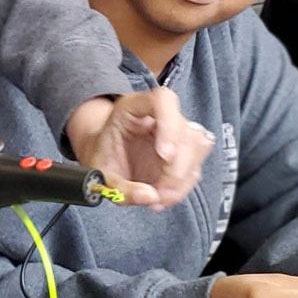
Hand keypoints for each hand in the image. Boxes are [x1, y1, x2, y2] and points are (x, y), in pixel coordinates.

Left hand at [65, 89, 212, 210]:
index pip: (163, 101)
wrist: (104, 158)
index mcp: (134, 107)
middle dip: (176, 167)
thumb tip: (150, 196)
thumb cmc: (102, 156)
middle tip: (159, 191)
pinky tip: (164, 195)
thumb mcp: (101, 174)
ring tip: (159, 195)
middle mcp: (159, 115)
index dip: (170, 125)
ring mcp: (175, 131)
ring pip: (197, 146)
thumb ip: (121, 188)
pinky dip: (183, 185)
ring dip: (181, 178)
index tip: (164, 155)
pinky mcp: (184, 150)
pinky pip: (195, 165)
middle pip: (185, 130)